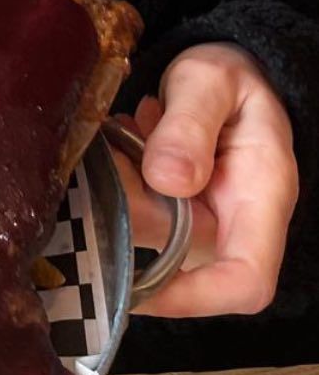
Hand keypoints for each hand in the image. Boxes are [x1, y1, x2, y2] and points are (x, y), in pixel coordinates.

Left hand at [114, 42, 298, 317]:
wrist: (223, 76)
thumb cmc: (230, 79)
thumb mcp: (213, 81)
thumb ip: (191, 122)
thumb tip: (167, 179)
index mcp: (261, 200)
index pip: (245, 281)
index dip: (195, 298)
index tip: (139, 282)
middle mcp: (228, 223)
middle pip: (171, 254)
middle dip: (127, 205)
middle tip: (117, 142)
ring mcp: (194, 222)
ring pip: (139, 230)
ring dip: (115, 185)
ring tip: (123, 132)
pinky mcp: (164, 212)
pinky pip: (126, 210)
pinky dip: (113, 179)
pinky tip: (123, 141)